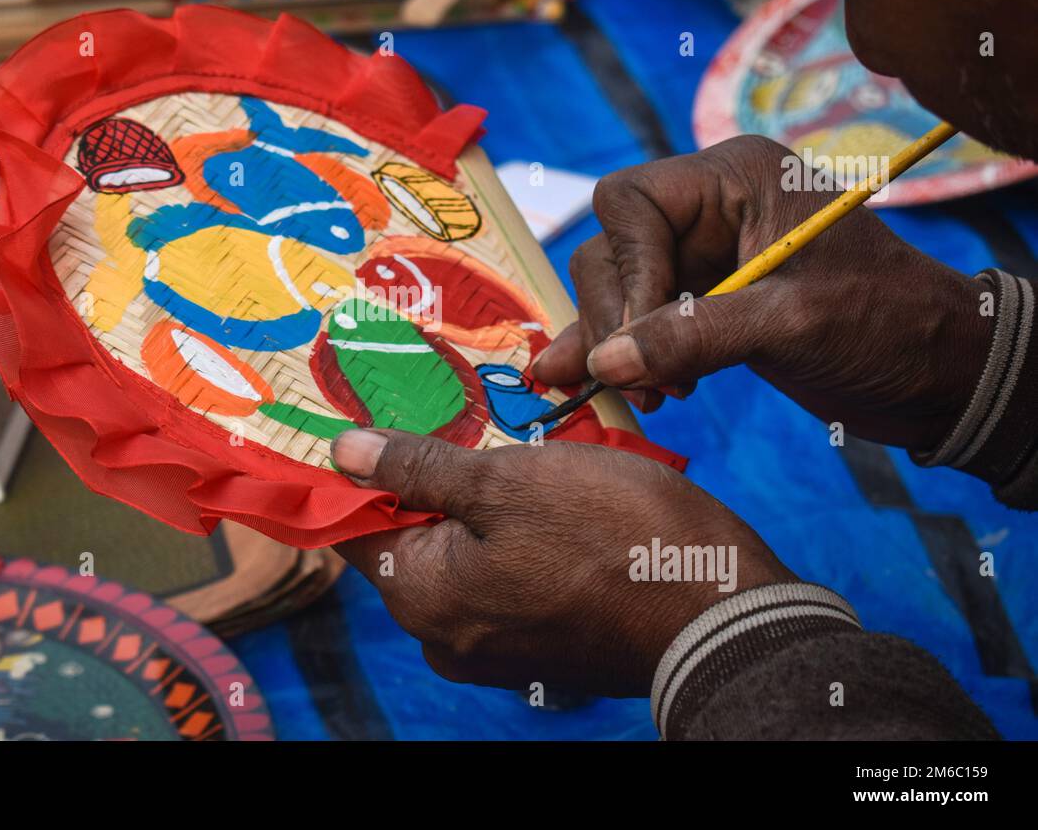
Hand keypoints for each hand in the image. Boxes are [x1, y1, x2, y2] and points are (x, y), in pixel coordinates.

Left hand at [331, 428, 793, 695]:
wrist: (724, 617)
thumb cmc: (616, 538)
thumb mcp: (511, 481)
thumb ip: (420, 468)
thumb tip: (342, 452)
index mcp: (423, 599)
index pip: (356, 526)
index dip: (364, 468)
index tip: (381, 416)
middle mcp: (446, 638)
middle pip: (411, 540)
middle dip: (432, 479)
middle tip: (466, 417)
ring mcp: (495, 650)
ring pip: (463, 555)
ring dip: (482, 503)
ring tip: (521, 449)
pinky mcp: (540, 646)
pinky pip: (505, 579)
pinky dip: (515, 536)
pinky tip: (552, 496)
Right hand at [533, 136, 991, 452]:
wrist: (940, 373)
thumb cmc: (888, 326)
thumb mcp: (791, 325)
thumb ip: (693, 336)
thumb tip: (604, 361)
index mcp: (735, 179)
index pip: (632, 204)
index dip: (628, 268)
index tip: (644, 332)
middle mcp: (710, 209)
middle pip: (612, 247)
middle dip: (617, 316)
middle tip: (641, 382)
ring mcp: (704, 257)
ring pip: (616, 287)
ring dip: (618, 344)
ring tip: (649, 395)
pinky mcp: (704, 303)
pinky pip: (639, 320)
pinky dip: (624, 354)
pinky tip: (619, 389)